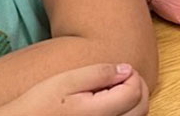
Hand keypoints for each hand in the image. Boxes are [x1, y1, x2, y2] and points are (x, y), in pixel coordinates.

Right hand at [0, 64, 147, 115]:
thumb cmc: (38, 104)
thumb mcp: (66, 81)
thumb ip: (99, 74)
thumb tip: (126, 69)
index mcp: (99, 113)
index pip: (135, 92)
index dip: (133, 75)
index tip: (120, 68)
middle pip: (141, 108)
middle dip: (138, 87)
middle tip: (122, 76)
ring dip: (134, 102)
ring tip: (117, 89)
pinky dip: (126, 114)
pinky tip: (111, 104)